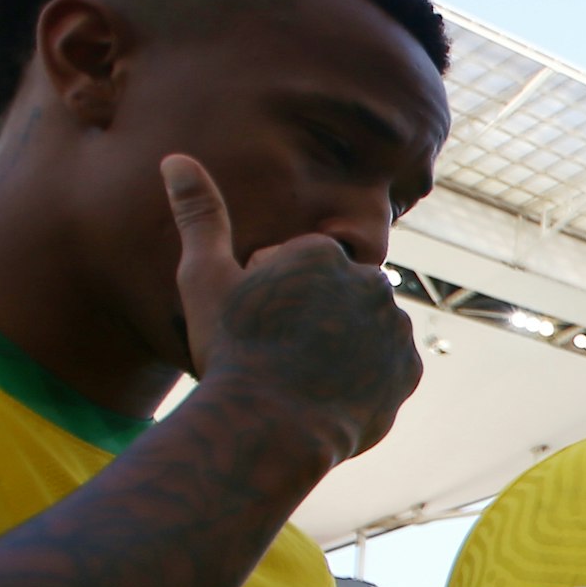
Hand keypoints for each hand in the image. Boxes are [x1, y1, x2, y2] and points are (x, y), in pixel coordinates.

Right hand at [162, 156, 421, 468]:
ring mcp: (395, 327)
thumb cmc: (230, 350)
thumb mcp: (203, 278)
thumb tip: (175, 158)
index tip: (253, 324)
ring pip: (361, 329)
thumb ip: (200, 215)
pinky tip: (330, 394)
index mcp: (322, 252)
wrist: (269, 428)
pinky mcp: (410, 371)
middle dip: (308, 316)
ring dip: (340, 345)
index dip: (267, 295)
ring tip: (302, 376)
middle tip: (275, 352)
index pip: (296, 267)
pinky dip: (364, 379)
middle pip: (332, 295)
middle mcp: (370, 281)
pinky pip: (385, 368)